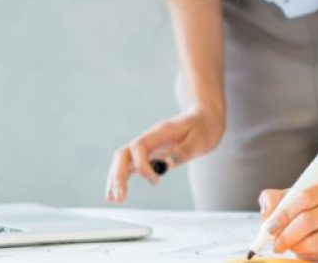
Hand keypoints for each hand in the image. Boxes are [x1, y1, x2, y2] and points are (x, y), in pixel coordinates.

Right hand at [105, 105, 224, 202]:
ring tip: (113, 199)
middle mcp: (149, 139)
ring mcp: (146, 146)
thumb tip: (169, 163)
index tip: (156, 181)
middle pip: (124, 154)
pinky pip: (129, 166)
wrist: (203, 119)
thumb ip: (184, 150)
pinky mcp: (148, 155)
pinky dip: (121, 179)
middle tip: (120, 197)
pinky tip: (115, 193)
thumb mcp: (200, 139)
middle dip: (118, 175)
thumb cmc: (202, 128)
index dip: (142, 165)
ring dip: (115, 179)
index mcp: (160, 133)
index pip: (139, 146)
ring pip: (122, 160)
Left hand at [259, 178, 317, 260]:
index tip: (268, 227)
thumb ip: (277, 199)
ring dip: (295, 247)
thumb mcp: (299, 196)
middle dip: (285, 235)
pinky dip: (308, 256)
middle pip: (308, 221)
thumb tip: (266, 213)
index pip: (304, 197)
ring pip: (314, 242)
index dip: (283, 214)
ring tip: (290, 245)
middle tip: (275, 243)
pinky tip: (306, 250)